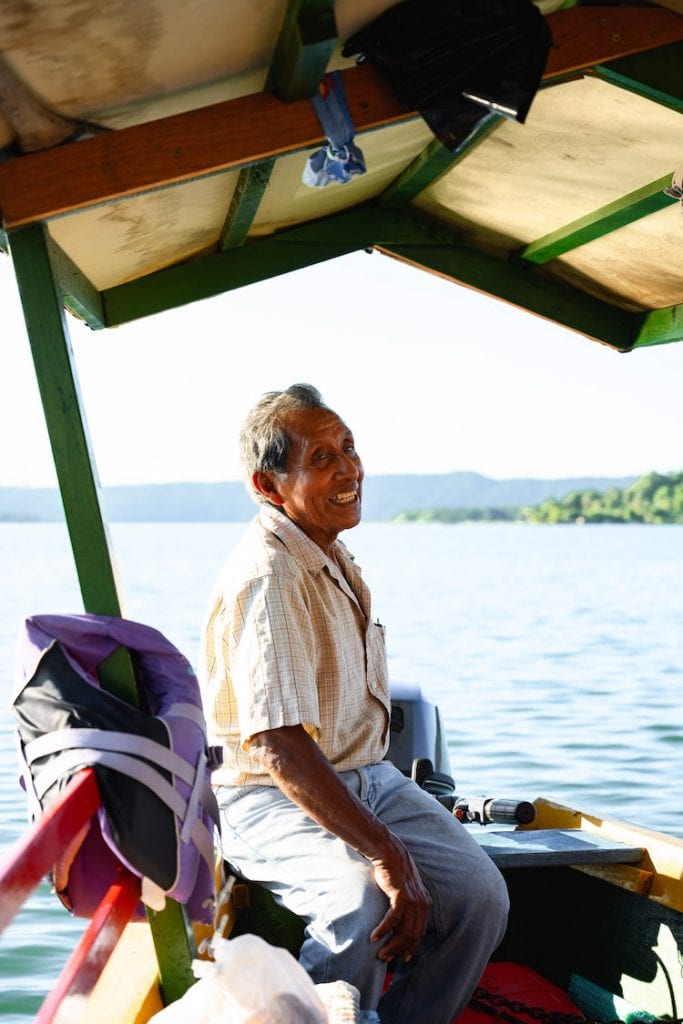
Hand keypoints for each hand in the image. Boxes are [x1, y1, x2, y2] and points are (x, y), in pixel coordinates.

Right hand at [369, 838, 431, 962]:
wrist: (390, 853)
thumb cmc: (394, 871)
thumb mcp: (406, 889)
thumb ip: (407, 904)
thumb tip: (400, 921)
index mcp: (425, 903)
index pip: (420, 932)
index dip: (411, 947)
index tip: (403, 958)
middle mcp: (422, 903)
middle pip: (413, 936)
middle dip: (399, 951)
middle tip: (386, 958)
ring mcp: (413, 900)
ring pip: (404, 932)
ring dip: (391, 946)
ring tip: (380, 954)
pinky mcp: (401, 897)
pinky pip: (392, 920)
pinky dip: (383, 931)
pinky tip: (374, 937)